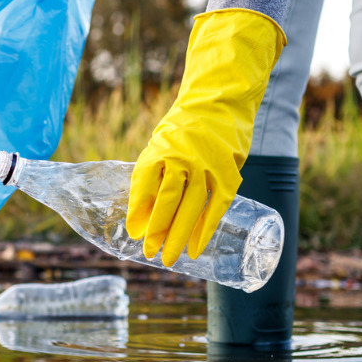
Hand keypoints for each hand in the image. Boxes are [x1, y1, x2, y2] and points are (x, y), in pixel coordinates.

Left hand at [125, 9, 285, 266]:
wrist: (219, 102)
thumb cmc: (182, 130)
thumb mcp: (159, 145)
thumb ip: (150, 177)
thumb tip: (139, 218)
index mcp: (160, 149)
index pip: (144, 185)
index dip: (138, 211)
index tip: (133, 233)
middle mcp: (183, 156)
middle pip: (168, 200)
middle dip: (157, 230)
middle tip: (149, 253)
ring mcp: (208, 165)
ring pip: (192, 207)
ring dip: (180, 236)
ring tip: (169, 259)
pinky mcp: (228, 172)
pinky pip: (216, 206)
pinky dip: (206, 230)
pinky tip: (196, 249)